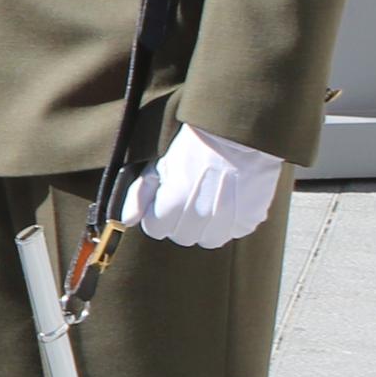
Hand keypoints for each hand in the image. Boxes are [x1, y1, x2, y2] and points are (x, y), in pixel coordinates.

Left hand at [123, 125, 282, 249]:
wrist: (237, 137)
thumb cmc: (194, 148)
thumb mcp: (158, 166)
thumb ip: (139, 195)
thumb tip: (126, 220)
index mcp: (173, 203)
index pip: (155, 230)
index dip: (158, 215)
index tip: (166, 201)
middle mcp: (200, 215)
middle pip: (181, 237)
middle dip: (180, 222)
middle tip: (189, 198)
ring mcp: (227, 220)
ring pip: (208, 240)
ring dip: (205, 226)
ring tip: (209, 201)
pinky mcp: (249, 220)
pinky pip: (232, 233)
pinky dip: (229, 223)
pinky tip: (228, 202)